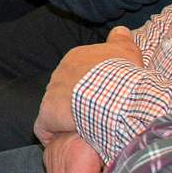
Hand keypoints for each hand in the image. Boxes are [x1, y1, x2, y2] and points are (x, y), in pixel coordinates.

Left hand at [34, 27, 143, 141]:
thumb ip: (121, 40)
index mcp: (76, 58)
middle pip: (67, 90)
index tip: (104, 98)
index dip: (91, 87)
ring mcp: (51, 93)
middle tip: (96, 116)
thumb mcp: (126, 51)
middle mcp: (59, 73)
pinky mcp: (47, 114)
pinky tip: (64, 142)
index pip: (79, 74)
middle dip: (77, 102)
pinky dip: (53, 134)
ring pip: (56, 109)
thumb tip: (120, 29)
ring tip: (84, 131)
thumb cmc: (123, 74)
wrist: (114, 94)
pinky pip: (45, 128)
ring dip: (67, 120)